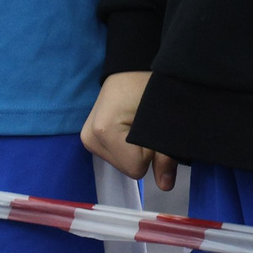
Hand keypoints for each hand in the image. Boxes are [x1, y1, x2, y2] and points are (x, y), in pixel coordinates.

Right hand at [82, 71, 174, 189]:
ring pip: (123, 164)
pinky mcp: (90, 138)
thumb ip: (165, 153)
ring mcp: (87, 138)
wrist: (132, 66)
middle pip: (128, 168)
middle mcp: (90, 137)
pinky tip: (129, 128)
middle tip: (148, 126)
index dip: (152, 153)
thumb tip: (165, 186)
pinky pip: (117, 156)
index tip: (153, 130)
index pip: (136, 168)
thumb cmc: (149, 85)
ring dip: (136, 150)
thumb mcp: (163, 118)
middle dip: (143, 153)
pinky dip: (128, 147)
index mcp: (103, 131)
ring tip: (138, 124)